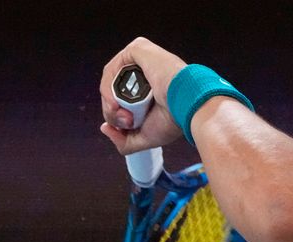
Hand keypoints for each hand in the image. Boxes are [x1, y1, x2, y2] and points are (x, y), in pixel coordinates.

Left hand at [99, 37, 186, 153]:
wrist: (187, 104)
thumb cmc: (174, 119)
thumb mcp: (146, 136)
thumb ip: (125, 141)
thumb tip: (105, 129)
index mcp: (151, 90)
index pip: (123, 101)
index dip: (117, 116)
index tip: (125, 128)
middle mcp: (146, 73)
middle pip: (114, 92)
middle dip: (113, 112)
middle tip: (127, 122)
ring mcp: (142, 60)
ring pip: (111, 81)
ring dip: (109, 103)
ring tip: (123, 115)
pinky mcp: (138, 49)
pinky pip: (113, 68)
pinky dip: (108, 87)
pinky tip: (115, 101)